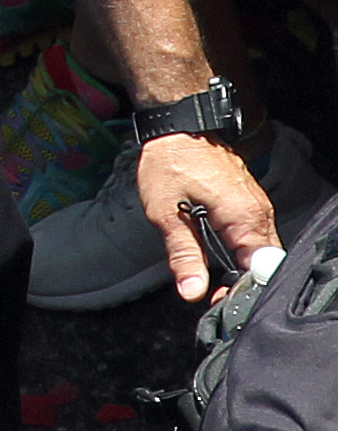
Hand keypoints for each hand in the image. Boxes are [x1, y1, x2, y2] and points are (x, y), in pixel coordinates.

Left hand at [144, 131, 286, 300]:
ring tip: (214, 279)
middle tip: (213, 294)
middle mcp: (259, 214)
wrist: (178, 128)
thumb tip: (192, 291)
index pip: (261, 271)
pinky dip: (239, 250)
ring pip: (259, 250)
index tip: (220, 301)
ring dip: (239, 267)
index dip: (242, 291)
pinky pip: (253, 235)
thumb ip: (183, 254)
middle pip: (263, 264)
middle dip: (241, 283)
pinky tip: (218, 255)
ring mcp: (257, 207)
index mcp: (245, 219)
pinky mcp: (249, 203)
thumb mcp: (166, 213)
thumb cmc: (170, 164)